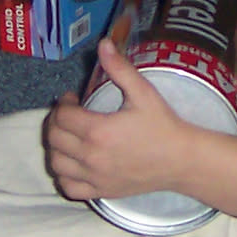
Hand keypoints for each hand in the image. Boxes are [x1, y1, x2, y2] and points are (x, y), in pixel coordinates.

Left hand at [44, 39, 196, 200]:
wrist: (181, 160)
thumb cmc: (163, 125)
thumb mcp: (144, 93)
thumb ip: (120, 68)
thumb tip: (103, 44)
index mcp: (98, 130)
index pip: (62, 116)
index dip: (63, 103)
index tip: (73, 98)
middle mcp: (91, 156)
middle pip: (54, 138)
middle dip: (57, 122)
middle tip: (69, 114)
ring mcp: (94, 177)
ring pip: (56, 163)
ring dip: (56, 147)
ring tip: (69, 137)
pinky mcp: (100, 192)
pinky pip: (68, 188)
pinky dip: (63, 175)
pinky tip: (73, 164)